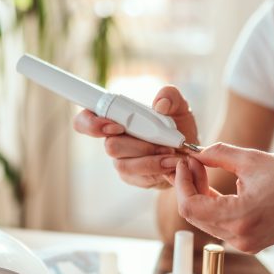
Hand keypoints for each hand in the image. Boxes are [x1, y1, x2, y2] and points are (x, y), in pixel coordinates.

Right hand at [72, 86, 198, 188]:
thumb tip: (160, 104)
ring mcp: (121, 160)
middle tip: (162, 141)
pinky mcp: (133, 177)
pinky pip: (139, 178)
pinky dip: (158, 170)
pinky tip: (172, 163)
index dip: (91, 124)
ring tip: (171, 153)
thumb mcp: (179, 105)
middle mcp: (113, 140)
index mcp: (115, 118)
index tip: (116, 126)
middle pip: (110, 146)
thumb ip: (170, 96)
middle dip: (137, 144)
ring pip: (124, 164)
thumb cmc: (177, 125)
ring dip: (150, 159)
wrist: (188, 151)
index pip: (85, 120)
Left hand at [174, 143, 273, 252]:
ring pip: (204, 221)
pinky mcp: (247, 243)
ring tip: (203, 169)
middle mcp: (239, 237)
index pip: (190, 207)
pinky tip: (213, 185)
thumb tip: (194, 153)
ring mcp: (243, 244)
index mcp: (240, 217)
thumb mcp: (252, 159)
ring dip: (198, 195)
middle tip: (192, 161)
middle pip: (194, 215)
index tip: (184, 162)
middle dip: (188, 186)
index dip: (181, 183)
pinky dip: (211, 205)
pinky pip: (218, 225)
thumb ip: (217, 154)